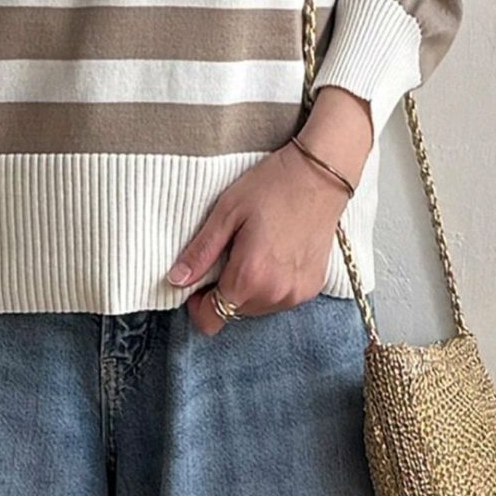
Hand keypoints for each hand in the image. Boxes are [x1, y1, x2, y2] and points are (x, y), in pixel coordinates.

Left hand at [167, 87, 372, 335]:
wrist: (320, 175)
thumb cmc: (271, 187)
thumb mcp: (226, 213)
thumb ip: (200, 253)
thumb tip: (175, 280)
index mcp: (249, 278)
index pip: (212, 320)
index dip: (198, 303)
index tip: (200, 278)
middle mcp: (276, 295)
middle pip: (233, 313)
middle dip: (224, 290)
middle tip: (230, 252)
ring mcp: (298, 294)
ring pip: (257, 308)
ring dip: (248, 288)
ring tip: (254, 250)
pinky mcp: (313, 287)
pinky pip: (280, 299)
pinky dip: (271, 284)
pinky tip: (275, 253)